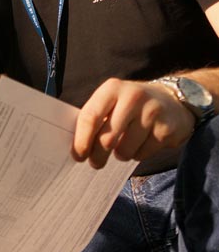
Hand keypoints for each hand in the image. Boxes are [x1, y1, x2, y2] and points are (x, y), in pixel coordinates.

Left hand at [72, 77, 195, 168]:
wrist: (173, 100)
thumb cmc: (131, 105)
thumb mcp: (112, 101)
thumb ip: (95, 118)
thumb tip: (77, 146)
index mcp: (112, 89)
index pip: (90, 117)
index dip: (81, 140)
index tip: (78, 155)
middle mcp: (133, 97)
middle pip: (106, 138)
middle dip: (97, 155)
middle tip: (95, 163)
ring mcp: (152, 113)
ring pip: (125, 150)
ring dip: (120, 155)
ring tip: (122, 147)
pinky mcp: (167, 130)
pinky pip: (143, 154)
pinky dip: (137, 155)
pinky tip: (141, 144)